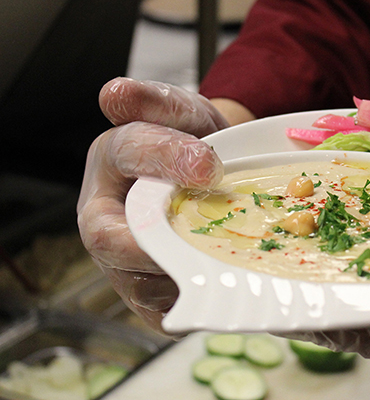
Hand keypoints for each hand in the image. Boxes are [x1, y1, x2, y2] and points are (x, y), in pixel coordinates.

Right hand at [77, 78, 226, 332]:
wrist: (216, 182)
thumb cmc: (196, 145)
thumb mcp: (186, 114)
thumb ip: (159, 104)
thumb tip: (114, 95)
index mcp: (111, 161)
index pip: (125, 154)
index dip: (164, 158)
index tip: (208, 165)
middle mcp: (106, 216)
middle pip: (109, 237)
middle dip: (156, 238)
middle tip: (204, 235)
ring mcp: (121, 261)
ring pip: (140, 281)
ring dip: (184, 275)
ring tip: (227, 264)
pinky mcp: (148, 295)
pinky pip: (166, 309)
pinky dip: (197, 301)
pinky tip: (228, 287)